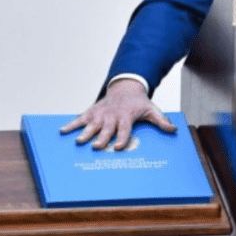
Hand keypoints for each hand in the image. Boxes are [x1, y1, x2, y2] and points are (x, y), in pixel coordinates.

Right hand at [61, 78, 176, 149]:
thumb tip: (174, 130)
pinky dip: (71, 124)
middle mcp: (112, 116)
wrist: (126, 87)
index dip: (122, 138)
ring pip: (92, 125)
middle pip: (107, 129)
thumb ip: (161, 121)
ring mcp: (101, 114)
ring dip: (85, 133)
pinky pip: (80, 118)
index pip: (125, 130)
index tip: (117, 147)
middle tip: (96, 147)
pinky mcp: (92, 112)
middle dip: (102, 138)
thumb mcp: (152, 110)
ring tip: (79, 141)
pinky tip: (62, 132)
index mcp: (127, 117)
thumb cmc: (138, 103)